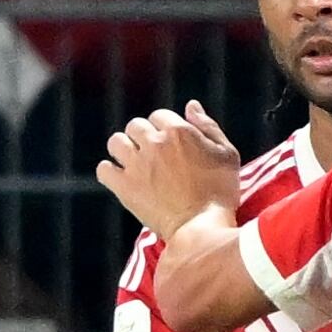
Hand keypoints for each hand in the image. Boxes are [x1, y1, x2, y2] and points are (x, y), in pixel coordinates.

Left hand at [97, 100, 242, 240]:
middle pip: (136, 126)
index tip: (172, 144)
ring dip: (124, 149)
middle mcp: (154, 143)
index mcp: (178, 131)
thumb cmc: (220, 191)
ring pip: (116, 142)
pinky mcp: (124, 186)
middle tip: (155, 155)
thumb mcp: (227, 155)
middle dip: (144, 137)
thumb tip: (191, 105)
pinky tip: (123, 179)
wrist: (203, 226)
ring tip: (135, 163)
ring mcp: (136, 164)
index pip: (159, 116)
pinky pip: (104, 169)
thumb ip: (208, 127)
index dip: (165, 128)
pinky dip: (111, 172)